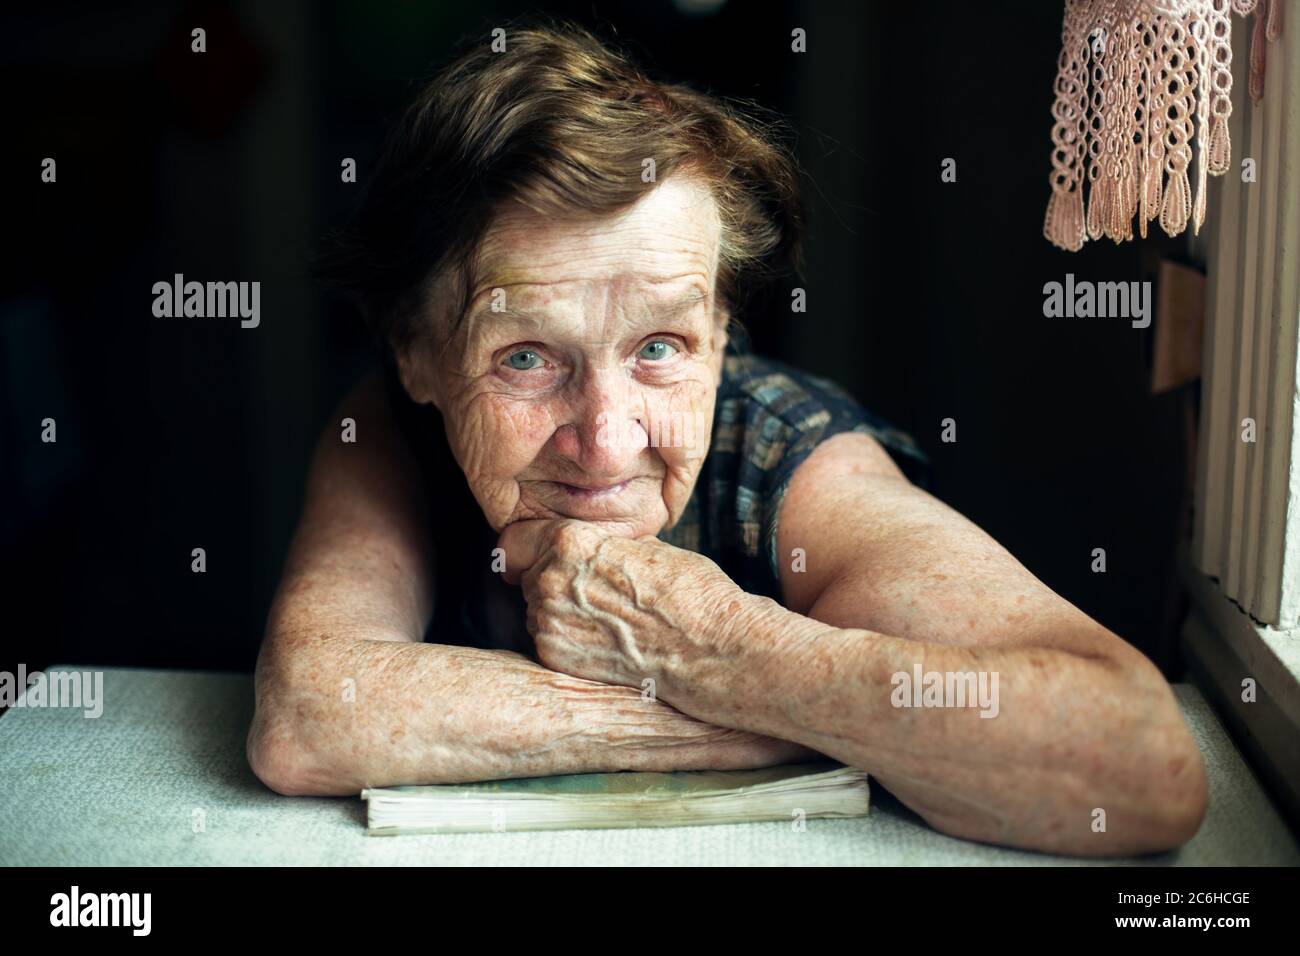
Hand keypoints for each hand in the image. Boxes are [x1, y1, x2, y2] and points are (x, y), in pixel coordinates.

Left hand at [496, 519, 740, 691]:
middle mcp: (549, 581)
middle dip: (548, 580)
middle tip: (589, 592)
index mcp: (569, 543)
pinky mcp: (557, 658)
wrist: (709, 648)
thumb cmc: (689, 592)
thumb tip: (591, 547)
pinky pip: (547, 641)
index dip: (527, 548)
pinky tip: (604, 640)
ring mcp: (549, 624)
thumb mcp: (644, 546)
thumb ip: (603, 544)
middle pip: (526, 576)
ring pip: (535, 610)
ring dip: (557, 612)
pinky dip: (567, 640)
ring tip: (604, 618)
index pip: (514, 540)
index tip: (536, 557)